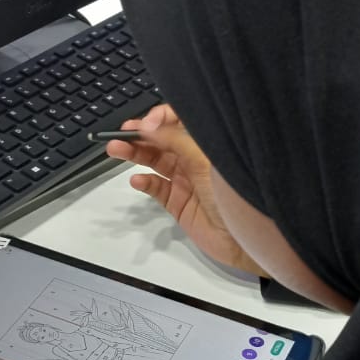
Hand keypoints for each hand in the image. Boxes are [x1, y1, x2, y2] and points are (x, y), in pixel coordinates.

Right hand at [106, 104, 266, 276]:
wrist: (243, 239)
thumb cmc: (234, 196)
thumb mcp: (205, 160)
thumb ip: (176, 140)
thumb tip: (150, 124)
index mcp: (205, 143)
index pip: (177, 121)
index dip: (159, 119)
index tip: (143, 124)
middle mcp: (194, 159)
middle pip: (161, 141)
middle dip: (139, 136)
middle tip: (120, 135)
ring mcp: (185, 180)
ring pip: (154, 161)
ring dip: (135, 154)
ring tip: (116, 151)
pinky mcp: (178, 203)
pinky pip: (156, 188)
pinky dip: (144, 183)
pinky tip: (137, 180)